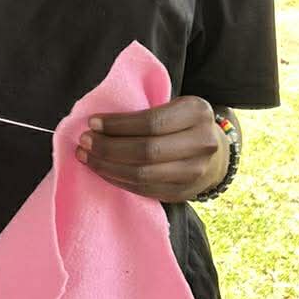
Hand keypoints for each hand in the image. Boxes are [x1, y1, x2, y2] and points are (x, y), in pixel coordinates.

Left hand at [78, 96, 225, 201]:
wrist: (215, 153)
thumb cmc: (182, 123)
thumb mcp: (174, 105)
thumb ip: (146, 110)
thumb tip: (97, 122)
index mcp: (197, 113)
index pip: (151, 122)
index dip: (118, 124)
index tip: (92, 122)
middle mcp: (202, 143)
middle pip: (146, 151)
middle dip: (108, 147)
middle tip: (84, 141)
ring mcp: (195, 172)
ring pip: (142, 174)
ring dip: (107, 166)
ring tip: (86, 156)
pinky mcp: (182, 193)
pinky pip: (143, 190)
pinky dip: (117, 180)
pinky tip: (102, 170)